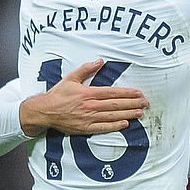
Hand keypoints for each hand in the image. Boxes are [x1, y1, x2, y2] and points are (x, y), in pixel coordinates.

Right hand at [20, 59, 148, 136]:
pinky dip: (115, 126)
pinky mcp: (85, 128)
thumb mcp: (71, 78)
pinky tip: (125, 124)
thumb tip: (100, 61)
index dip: (127, 93)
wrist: (45, 111)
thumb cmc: (58, 94)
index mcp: (89, 93)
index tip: (139, 93)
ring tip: (140, 113)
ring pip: (112, 116)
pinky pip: (103, 128)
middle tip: (145, 103)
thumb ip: (86, 69)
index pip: (113, 92)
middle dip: (132, 103)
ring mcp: (88, 118)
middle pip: (116, 104)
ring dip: (127, 114)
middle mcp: (91, 106)